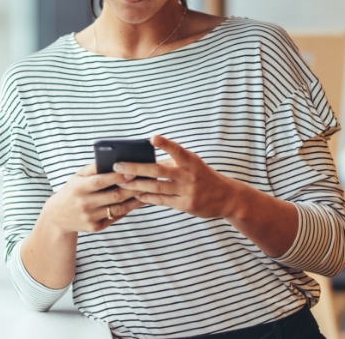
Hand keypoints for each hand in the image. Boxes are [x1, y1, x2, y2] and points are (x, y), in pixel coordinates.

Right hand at [43, 162, 144, 234]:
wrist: (58, 216)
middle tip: (148, 180)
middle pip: (114, 196)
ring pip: (119, 208)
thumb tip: (115, 159)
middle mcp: (85, 203)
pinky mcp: (96, 227)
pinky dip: (128, 209)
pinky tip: (138, 202)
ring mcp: (91, 217)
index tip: (132, 171)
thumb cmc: (72, 191)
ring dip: (135, 200)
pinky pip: (116, 217)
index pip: (101, 181)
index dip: (117, 177)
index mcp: (79, 188)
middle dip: (133, 188)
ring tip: (148, 191)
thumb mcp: (77, 177)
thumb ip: (94, 168)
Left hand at [115, 135, 240, 219]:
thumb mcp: (192, 164)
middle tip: (117, 165)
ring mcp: (187, 191)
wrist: (226, 197)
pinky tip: (135, 194)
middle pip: (158, 170)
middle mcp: (189, 175)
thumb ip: (172, 161)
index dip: (165, 144)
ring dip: (136, 185)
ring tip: (120, 181)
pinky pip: (161, 201)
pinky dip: (146, 197)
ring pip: (156, 187)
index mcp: (190, 160)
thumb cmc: (202, 176)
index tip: (152, 138)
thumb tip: (144, 160)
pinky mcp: (186, 205)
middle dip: (135, 168)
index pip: (176, 149)